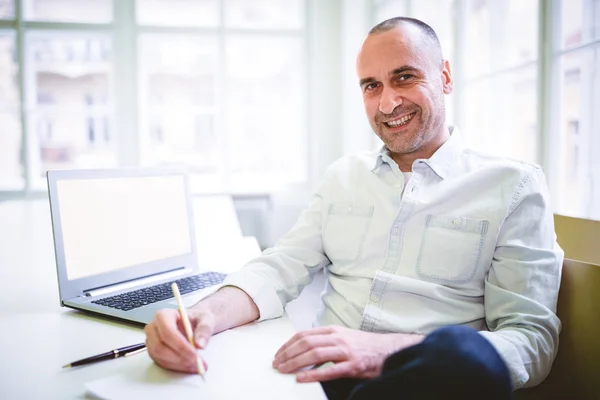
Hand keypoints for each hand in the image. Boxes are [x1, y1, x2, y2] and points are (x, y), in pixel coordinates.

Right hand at [144, 308, 214, 372]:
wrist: (194, 323)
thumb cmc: (196, 319)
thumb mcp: (206, 319)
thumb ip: (204, 329)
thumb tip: (200, 344)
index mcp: (163, 315)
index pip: (167, 331)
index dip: (180, 345)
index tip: (194, 354)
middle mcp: (154, 328)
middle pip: (160, 347)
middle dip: (179, 357)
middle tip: (197, 362)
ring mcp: (152, 341)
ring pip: (160, 357)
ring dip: (179, 364)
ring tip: (197, 365)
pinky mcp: (154, 353)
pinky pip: (163, 363)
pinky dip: (178, 367)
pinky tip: (190, 366)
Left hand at [272, 325, 422, 382]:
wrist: (390, 350)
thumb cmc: (365, 346)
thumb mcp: (343, 337)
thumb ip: (325, 340)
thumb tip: (304, 349)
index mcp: (333, 330)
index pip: (304, 334)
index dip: (288, 344)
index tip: (278, 354)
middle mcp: (338, 338)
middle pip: (306, 343)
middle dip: (288, 354)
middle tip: (277, 364)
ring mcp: (346, 351)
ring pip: (314, 354)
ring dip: (295, 363)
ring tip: (284, 370)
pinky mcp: (354, 365)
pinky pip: (330, 370)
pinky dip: (313, 374)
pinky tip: (302, 379)